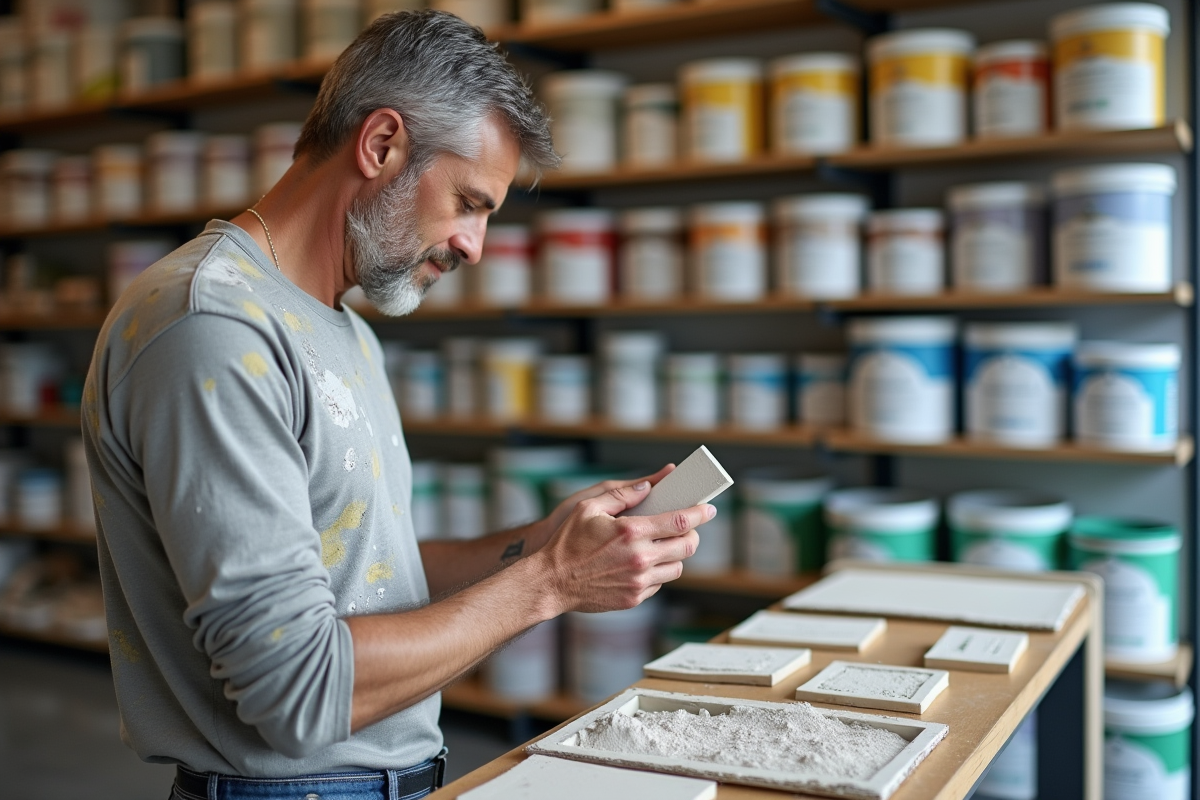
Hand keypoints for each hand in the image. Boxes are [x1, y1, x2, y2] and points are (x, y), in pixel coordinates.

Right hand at [533, 479, 713, 614]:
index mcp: (631, 532)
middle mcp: (640, 558)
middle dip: (693, 534)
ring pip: (677, 567)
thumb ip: (622, 494)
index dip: (700, 513)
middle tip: (689, 528)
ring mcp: (638, 581)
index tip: (709, 508)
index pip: (680, 520)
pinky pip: (659, 584)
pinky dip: (658, 572)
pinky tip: (646, 563)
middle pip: (687, 546)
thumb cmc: (567, 542)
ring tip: (666, 546)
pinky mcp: (634, 598)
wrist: (551, 582)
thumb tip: (648, 487)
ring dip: (677, 555)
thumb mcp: (588, 507)